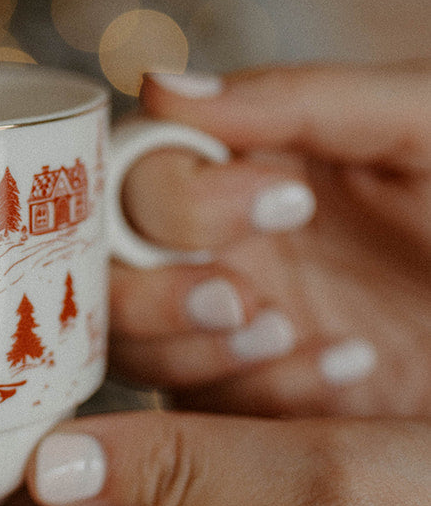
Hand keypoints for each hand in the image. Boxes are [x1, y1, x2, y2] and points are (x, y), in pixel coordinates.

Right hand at [111, 61, 430, 415]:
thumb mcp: (418, 123)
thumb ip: (296, 97)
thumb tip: (156, 86)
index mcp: (249, 166)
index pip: (142, 178)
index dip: (181, 195)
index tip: (283, 200)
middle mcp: (226, 247)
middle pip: (106, 273)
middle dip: (157, 291)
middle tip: (244, 298)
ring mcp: (242, 330)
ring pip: (133, 351)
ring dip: (194, 347)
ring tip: (285, 332)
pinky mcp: (272, 409)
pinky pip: (209, 418)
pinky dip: (264, 397)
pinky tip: (350, 373)